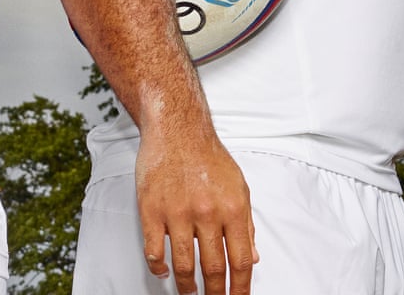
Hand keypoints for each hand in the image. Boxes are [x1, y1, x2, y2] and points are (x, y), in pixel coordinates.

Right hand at [134, 125, 256, 294]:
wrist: (176, 126)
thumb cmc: (207, 154)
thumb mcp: (239, 186)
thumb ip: (246, 223)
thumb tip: (251, 257)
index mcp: (232, 208)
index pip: (241, 262)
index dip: (240, 289)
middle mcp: (206, 212)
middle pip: (214, 269)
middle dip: (215, 294)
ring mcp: (177, 211)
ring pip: (184, 265)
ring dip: (187, 287)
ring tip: (190, 292)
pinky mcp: (151, 208)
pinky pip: (154, 249)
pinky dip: (158, 266)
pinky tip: (163, 270)